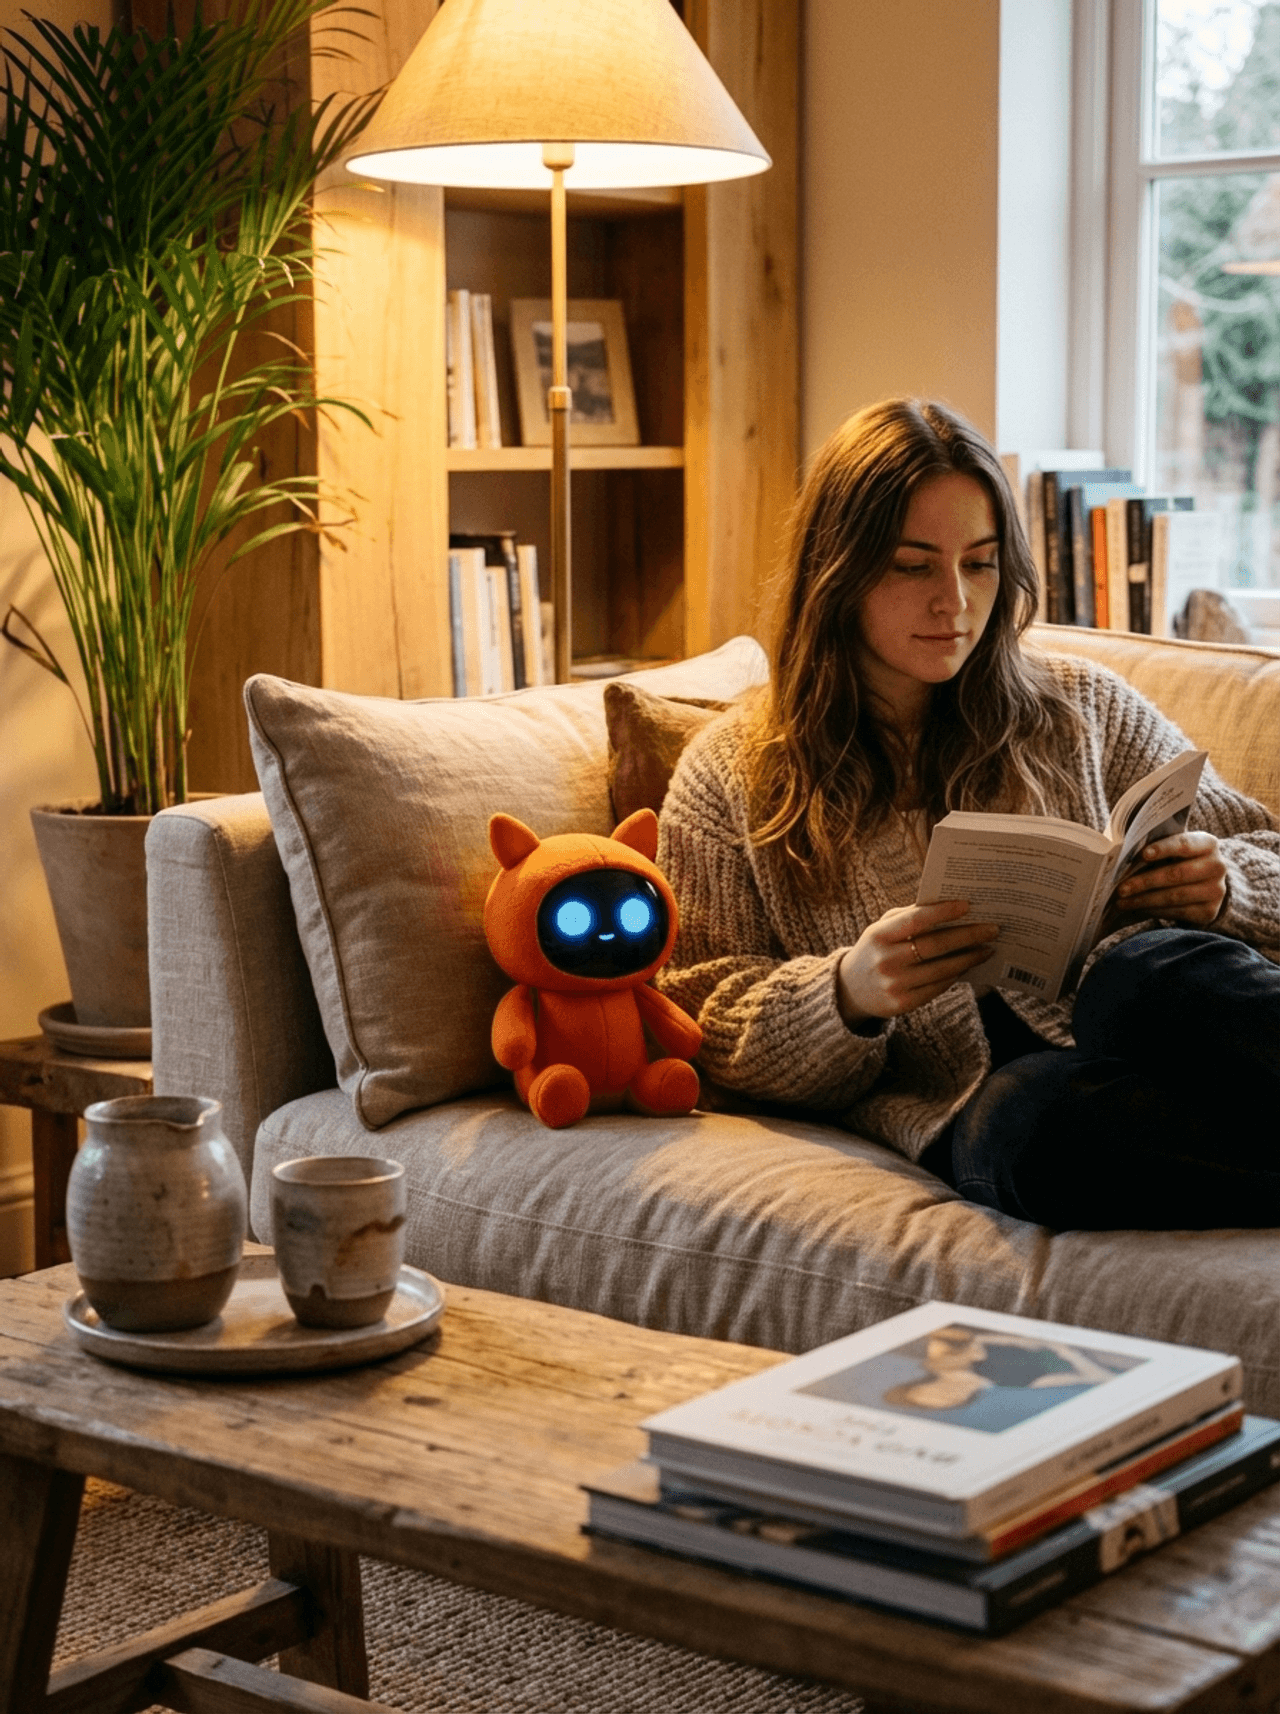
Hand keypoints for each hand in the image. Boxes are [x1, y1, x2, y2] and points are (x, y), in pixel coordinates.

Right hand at [837, 900, 1000, 1022]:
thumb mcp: (882, 929)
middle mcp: (886, 961)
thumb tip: (950, 906)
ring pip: (942, 969)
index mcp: (879, 935)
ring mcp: (895, 985)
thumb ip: (909, 916)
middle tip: (992, 929)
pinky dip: (957, 974)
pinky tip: (969, 965)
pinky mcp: (903, 1004)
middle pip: (935, 945)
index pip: (916, 920)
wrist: (850, 989)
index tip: (968, 905)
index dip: (943, 912)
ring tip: (987, 948)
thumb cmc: (876, 949)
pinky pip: (938, 987)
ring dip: (970, 957)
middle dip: (968, 935)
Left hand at [1113, 831, 1226, 925]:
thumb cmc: (1180, 860)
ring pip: (1175, 896)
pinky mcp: (1209, 911)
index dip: (1163, 849)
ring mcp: (1216, 891)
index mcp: (1208, 844)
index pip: (1184, 845)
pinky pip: (1177, 912)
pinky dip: (1154, 911)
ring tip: (1123, 902)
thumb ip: (1156, 847)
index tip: (1143, 854)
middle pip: (1176, 874)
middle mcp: (1217, 867)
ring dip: (1144, 900)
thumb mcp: (1173, 848)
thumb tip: (1123, 855)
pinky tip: (1138, 909)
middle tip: (1121, 888)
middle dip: (1145, 881)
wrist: (1205, 882)